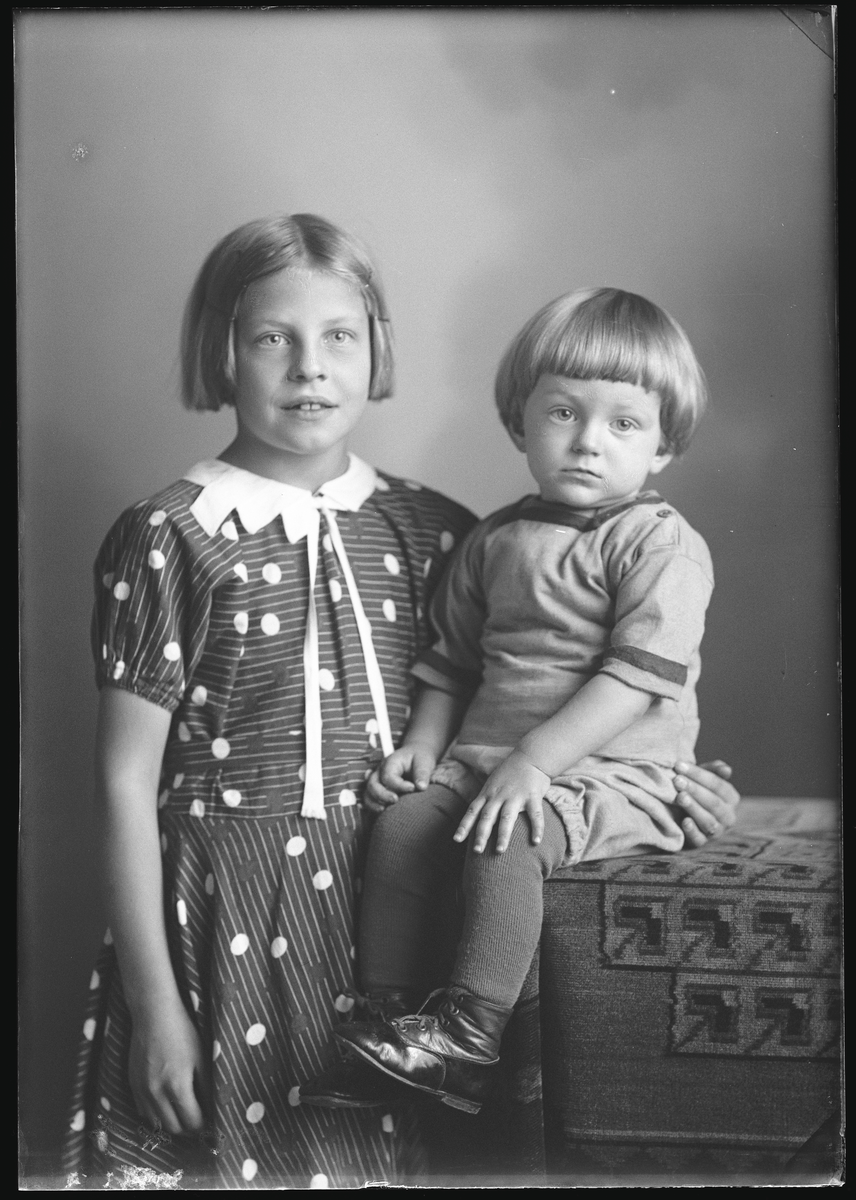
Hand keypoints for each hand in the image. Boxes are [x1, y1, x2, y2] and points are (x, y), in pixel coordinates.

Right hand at [128, 1000, 207, 1134]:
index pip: (192, 1122)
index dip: (203, 1125)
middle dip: (188, 1128)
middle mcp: (156, 1093)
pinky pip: (143, 1112)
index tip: (209, 1121)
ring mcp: (141, 1091)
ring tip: (183, 1114)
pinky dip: (156, 1115)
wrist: (154, 1015)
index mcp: (177, 1086)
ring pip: (156, 1124)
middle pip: (174, 1128)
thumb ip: (206, 1087)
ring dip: (171, 1124)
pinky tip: (166, 1105)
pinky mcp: (132, 1085)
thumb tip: (210, 1108)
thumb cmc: (182, 1032)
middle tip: (198, 1121)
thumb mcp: (201, 1057)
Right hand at [364, 744, 436, 812]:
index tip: (412, 788)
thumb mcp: (424, 761)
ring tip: (383, 809)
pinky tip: (380, 810)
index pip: (389, 776)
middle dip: (382, 794)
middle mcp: (380, 771)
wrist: (416, 756)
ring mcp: (378, 780)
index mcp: (391, 762)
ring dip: (374, 802)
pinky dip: (372, 805)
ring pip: (368, 793)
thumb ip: (422, 773)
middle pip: (373, 784)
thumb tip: (421, 787)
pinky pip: (370, 798)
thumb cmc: (419, 759)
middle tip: (395, 800)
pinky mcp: (379, 789)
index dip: (399, 785)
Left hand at [453, 750, 549, 852]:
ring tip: (500, 851)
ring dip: (503, 835)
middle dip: (481, 835)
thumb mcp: (492, 782)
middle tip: (476, 851)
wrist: (531, 756)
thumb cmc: (510, 771)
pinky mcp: (533, 796)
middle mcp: (499, 795)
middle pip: (487, 817)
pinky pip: (535, 815)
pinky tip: (536, 842)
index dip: (464, 825)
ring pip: (507, 818)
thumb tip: (473, 813)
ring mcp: (516, 796)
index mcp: (488, 793)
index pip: (472, 810)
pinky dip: (537, 828)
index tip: (456, 840)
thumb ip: (484, 798)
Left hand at [674, 759, 739, 847]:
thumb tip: (726, 770)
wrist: (684, 813)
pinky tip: (684, 821)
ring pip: (708, 821)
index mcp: (731, 798)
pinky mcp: (702, 843)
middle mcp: (728, 817)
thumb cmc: (696, 790)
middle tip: (677, 780)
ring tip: (680, 797)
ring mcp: (717, 832)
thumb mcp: (704, 778)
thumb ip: (714, 771)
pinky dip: (692, 831)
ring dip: (694, 808)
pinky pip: (699, 839)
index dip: (699, 774)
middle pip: (713, 803)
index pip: (718, 785)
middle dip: (694, 790)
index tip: (679, 765)